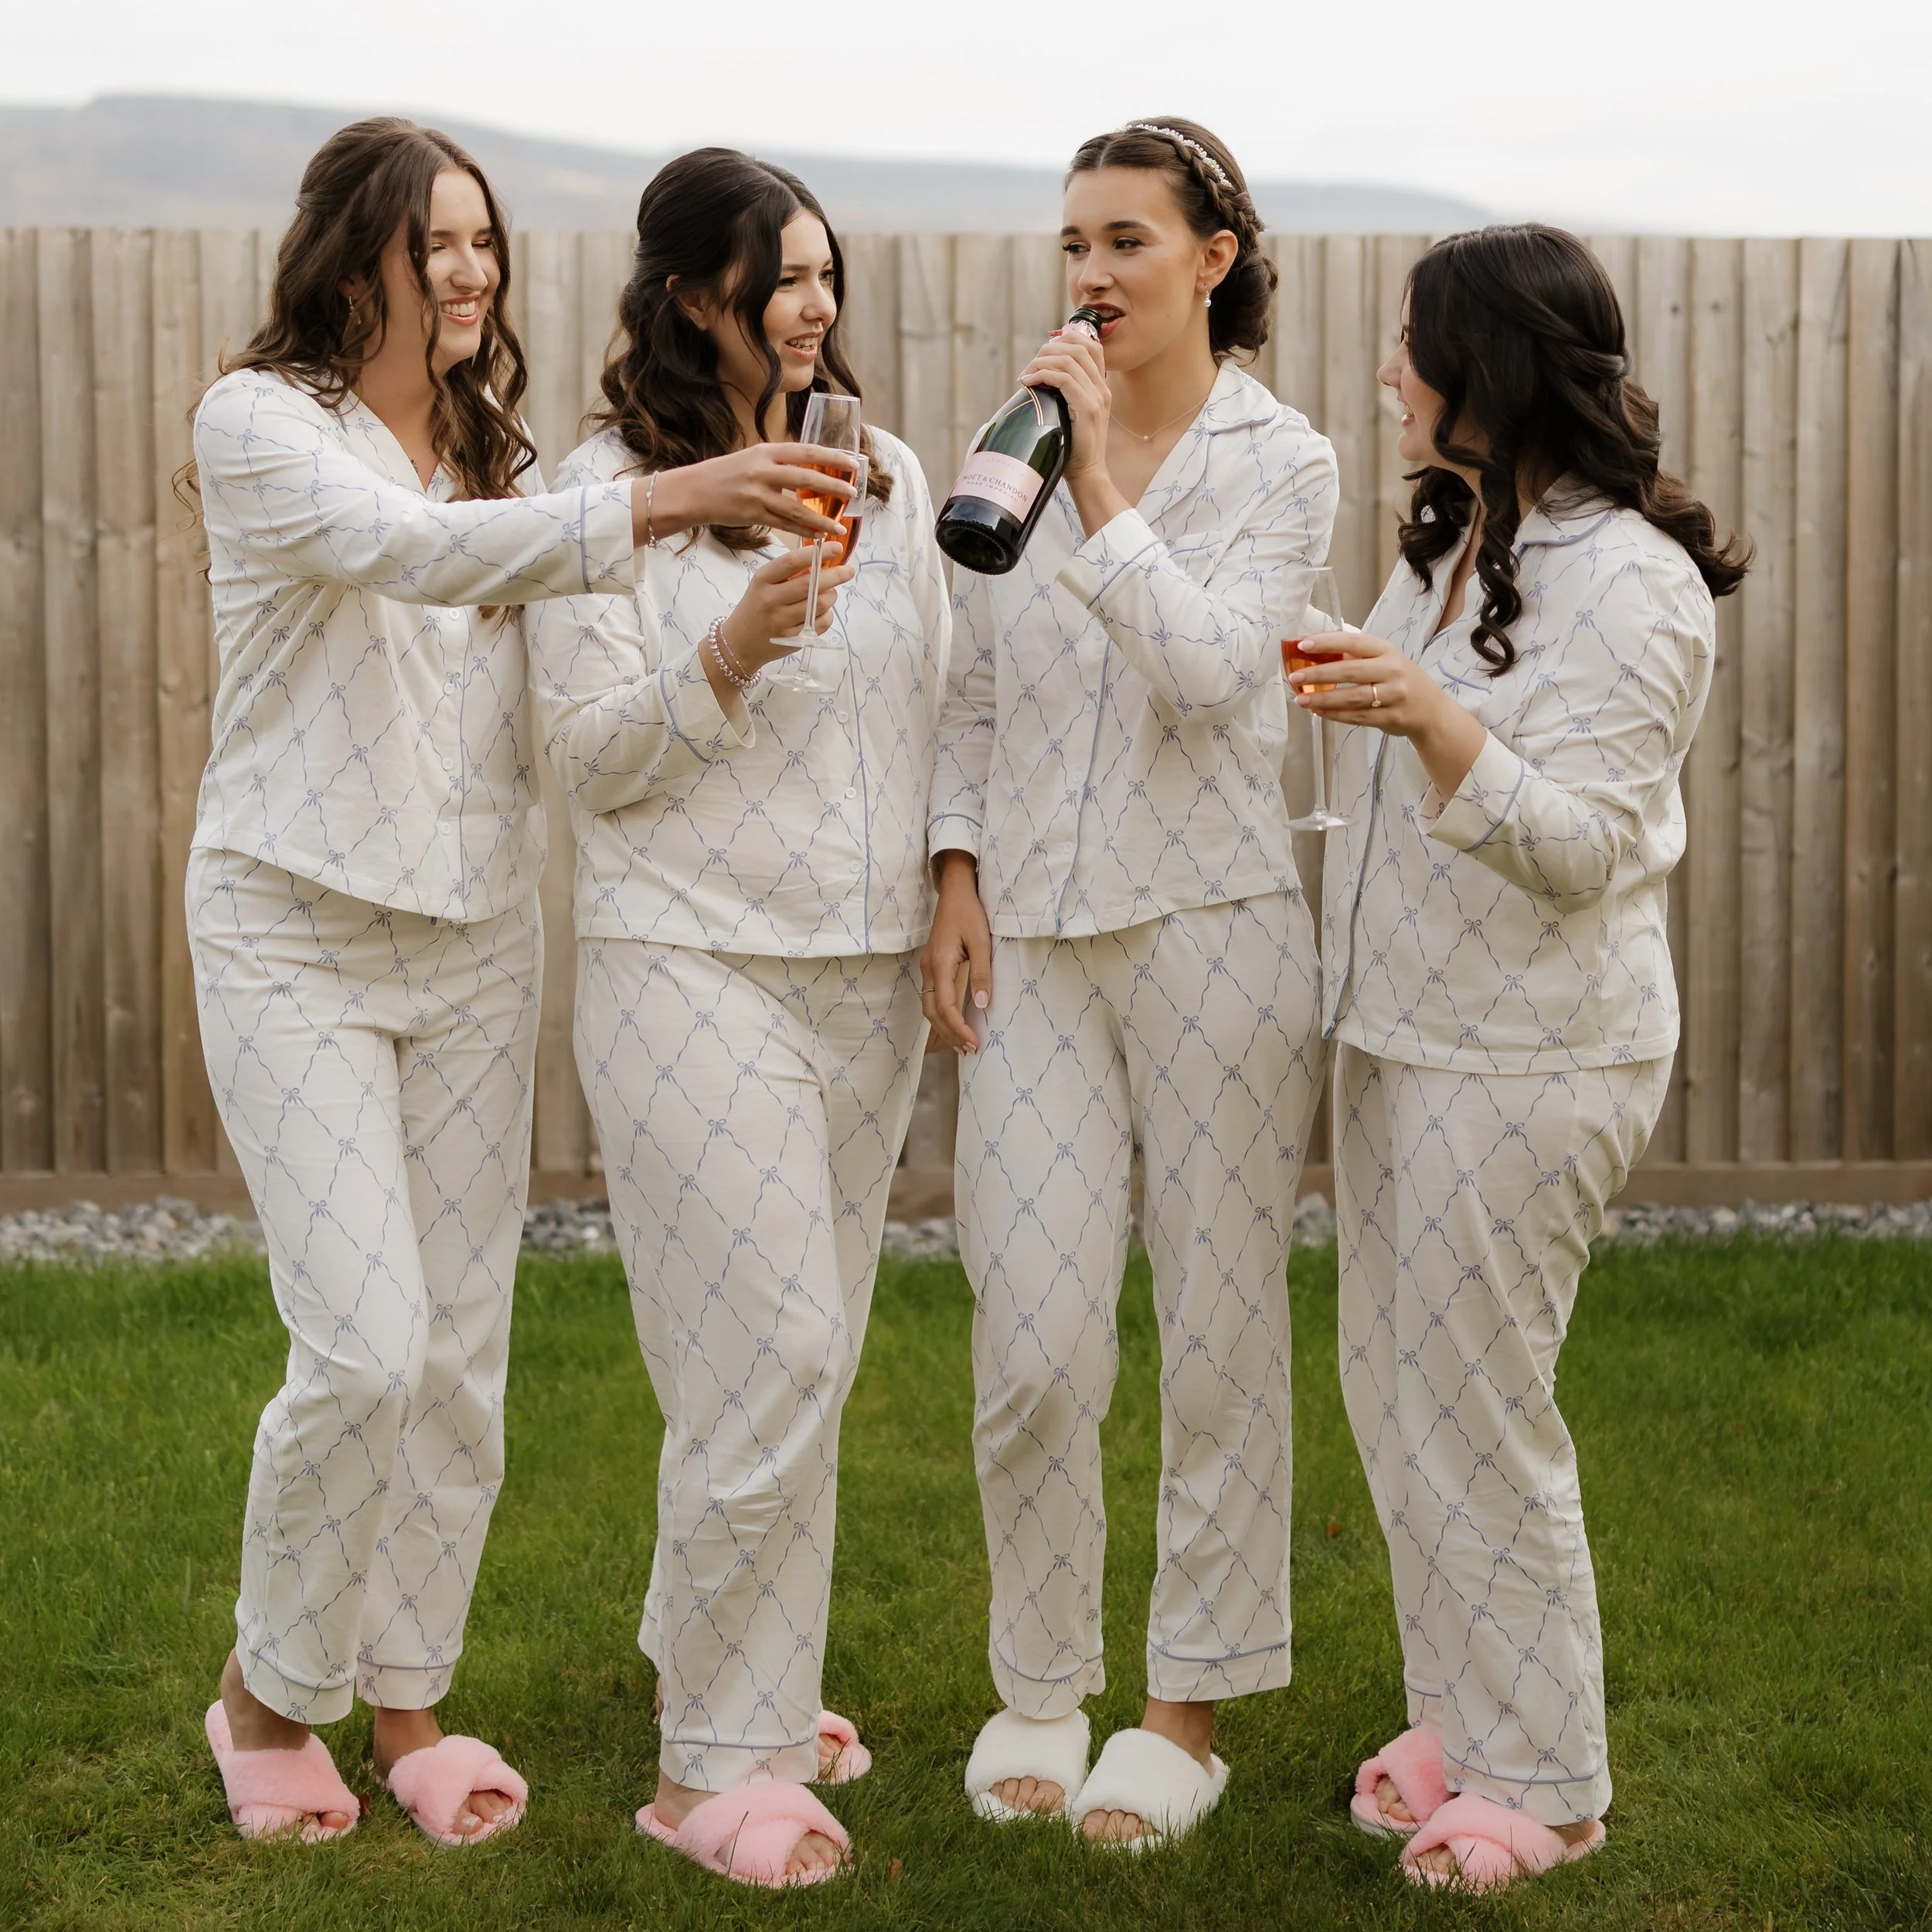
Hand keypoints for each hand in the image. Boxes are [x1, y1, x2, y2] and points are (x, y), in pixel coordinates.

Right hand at [643, 444, 853, 543]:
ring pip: (797, 508)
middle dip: (833, 485)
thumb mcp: (752, 458)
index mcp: (765, 451)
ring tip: (840, 525)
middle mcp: (762, 470)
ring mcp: (757, 494)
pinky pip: (783, 525)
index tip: (852, 463)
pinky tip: (818, 537)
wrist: (692, 491)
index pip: (806, 451)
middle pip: (806, 477)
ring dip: (821, 518)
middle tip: (853, 492)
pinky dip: (803, 532)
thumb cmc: (724, 475)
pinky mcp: (752, 515)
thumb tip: (810, 468)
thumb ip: (778, 462)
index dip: (831, 457)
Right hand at [720, 549, 855, 671]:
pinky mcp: (792, 639)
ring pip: (819, 604)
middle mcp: (771, 600)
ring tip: (830, 592)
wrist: (739, 643)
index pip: (792, 561)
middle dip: (835, 575)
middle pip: (810, 585)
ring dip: (831, 595)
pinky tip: (822, 611)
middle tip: (848, 571)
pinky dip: (827, 614)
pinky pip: (821, 623)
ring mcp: (781, 622)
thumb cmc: (756, 607)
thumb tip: (822, 561)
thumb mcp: (763, 584)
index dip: (818, 553)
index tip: (836, 547)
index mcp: (763, 580)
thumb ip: (789, 573)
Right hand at [921, 853, 992, 1052]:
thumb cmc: (970, 914)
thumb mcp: (982, 941)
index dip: (958, 1028)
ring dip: (944, 1027)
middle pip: (932, 1012)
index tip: (973, 1042)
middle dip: (949, 1033)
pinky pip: (932, 997)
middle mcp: (929, 969)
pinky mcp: (932, 965)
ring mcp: (928, 967)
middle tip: (969, 1049)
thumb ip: (981, 973)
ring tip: (961, 1042)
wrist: (955, 892)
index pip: (945, 1007)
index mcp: (940, 965)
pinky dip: (941, 1014)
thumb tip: (982, 1004)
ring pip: (929, 1006)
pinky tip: (954, 1021)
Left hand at [1019, 327, 1111, 480]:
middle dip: (1049, 349)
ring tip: (1027, 374)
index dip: (1067, 339)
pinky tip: (1028, 383)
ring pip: (1069, 360)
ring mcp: (1097, 398)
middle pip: (1078, 347)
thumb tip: (1040, 377)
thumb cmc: (1073, 447)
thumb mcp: (1072, 414)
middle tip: (1030, 365)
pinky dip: (1042, 375)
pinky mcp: (1088, 409)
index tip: (1045, 351)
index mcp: (1101, 387)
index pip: (1091, 346)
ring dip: (1042, 362)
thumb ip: (1066, 395)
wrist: (1087, 473)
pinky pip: (1064, 379)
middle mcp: (1102, 388)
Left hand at [1290, 630, 1487, 796]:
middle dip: (1319, 674)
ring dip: (1323, 699)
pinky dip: (1336, 715)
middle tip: (1295, 677)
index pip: (1353, 641)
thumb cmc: (1400, 680)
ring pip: (1353, 697)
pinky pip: (1359, 717)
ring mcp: (1394, 695)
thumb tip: (1314, 655)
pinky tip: (1319, 713)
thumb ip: (1355, 657)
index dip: (1327, 642)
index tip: (1303, 644)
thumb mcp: (1384, 661)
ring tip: (1301, 700)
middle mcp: (1392, 670)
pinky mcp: (1392, 717)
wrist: (1431, 710)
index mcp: (1386, 650)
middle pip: (1350, 671)